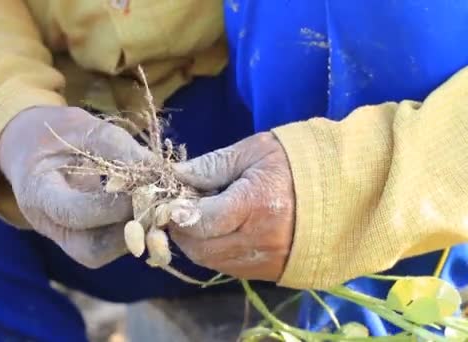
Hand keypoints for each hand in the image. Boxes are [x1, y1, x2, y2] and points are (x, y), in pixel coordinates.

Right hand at [0, 106, 153, 267]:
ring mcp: (66, 238)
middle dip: (131, 230)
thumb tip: (164, 172)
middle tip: (160, 202)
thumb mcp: (84, 127)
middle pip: (89, 250)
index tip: (144, 187)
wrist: (32, 148)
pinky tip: (155, 208)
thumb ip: (120, 148)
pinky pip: (111, 246)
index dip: (112, 206)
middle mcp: (48, 225)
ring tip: (161, 204)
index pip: (72, 213)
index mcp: (37, 192)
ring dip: (140, 234)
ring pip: (105, 253)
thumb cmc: (57, 133)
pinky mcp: (85, 240)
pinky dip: (138, 230)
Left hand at [170, 132, 294, 280]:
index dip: (177, 211)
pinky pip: (231, 268)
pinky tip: (223, 230)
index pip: (198, 220)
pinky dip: (217, 252)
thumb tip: (176, 175)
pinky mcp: (273, 272)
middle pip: (200, 248)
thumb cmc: (299, 162)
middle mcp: (260, 240)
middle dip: (182, 230)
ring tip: (203, 217)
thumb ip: (213, 165)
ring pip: (212, 262)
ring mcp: (267, 261)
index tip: (172, 198)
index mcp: (255, 205)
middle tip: (182, 208)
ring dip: (198, 243)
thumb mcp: (255, 151)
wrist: (348, 189)